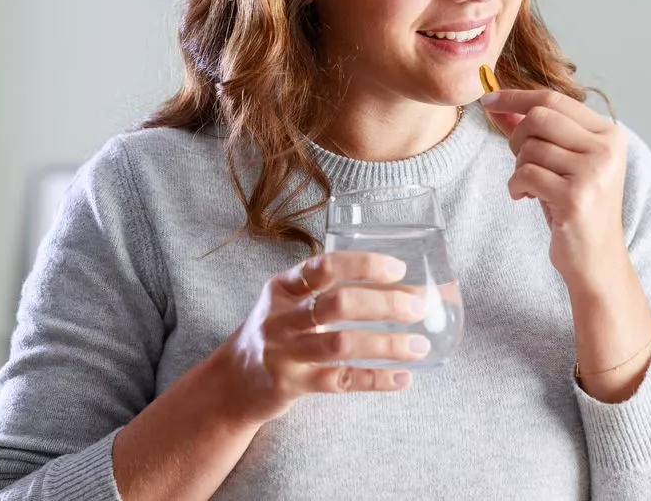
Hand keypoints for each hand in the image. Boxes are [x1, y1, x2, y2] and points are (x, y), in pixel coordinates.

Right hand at [213, 252, 430, 426]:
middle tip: (419, 307)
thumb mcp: (289, 302)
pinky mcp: (290, 386)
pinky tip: (402, 377)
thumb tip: (402, 286)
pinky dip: (375, 379)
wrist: (231, 383)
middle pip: (338, 304)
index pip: (324, 266)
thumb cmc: (275, 333)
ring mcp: (284, 353)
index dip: (364, 264)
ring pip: (341, 345)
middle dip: (385, 303)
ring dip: (387, 344)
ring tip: (419, 345)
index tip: (398, 269)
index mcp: (283, 287)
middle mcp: (281, 317)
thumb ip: (331, 290)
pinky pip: (339, 382)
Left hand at [482, 89, 629, 288]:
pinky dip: (515, 185)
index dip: (516, 97)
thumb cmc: (575, 208)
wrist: (596, 260)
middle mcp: (606, 149)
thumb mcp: (558, 163)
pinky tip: (525, 197)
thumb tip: (497, 103)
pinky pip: (526, 174)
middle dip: (517, 137)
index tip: (488, 99)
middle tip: (519, 160)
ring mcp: (593, 173)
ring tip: (530, 186)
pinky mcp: (576, 197)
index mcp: (609, 134)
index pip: (555, 99)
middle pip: (540, 117)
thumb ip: (533, 131)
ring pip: (531, 147)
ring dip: (518, 167)